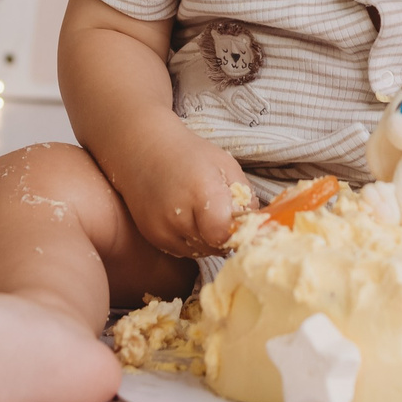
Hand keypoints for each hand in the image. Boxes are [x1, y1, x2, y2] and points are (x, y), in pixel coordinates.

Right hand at [113, 116, 250, 258]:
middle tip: (225, 216)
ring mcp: (162, 230)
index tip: (241, 222)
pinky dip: (192, 241)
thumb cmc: (190, 154)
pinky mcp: (152, 237)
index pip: (224, 235)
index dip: (237, 232)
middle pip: (214, 246)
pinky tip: (191, 219)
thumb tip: (258, 226)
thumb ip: (245, 198)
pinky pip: (182, 251)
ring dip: (209, 241)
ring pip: (199, 252)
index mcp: (202, 193)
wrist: (144, 148)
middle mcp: (178, 216)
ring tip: (207, 215)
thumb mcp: (226, 166)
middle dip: (225, 236)